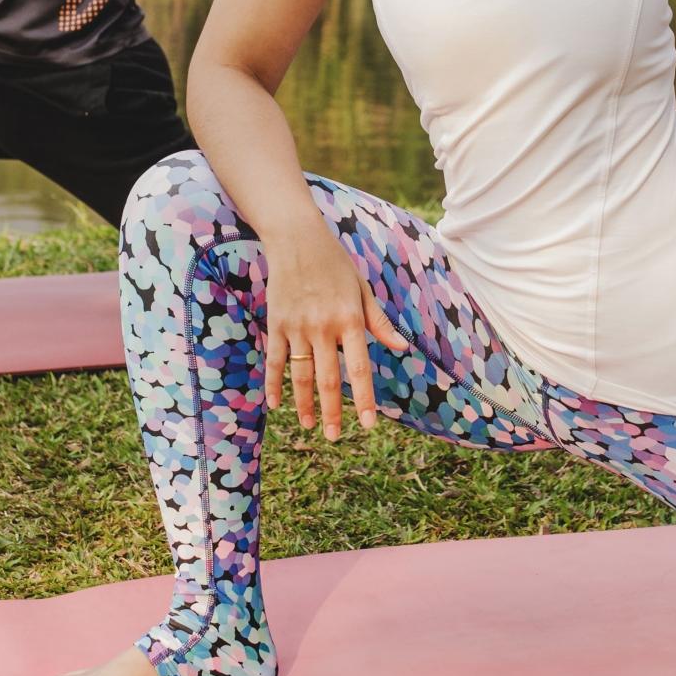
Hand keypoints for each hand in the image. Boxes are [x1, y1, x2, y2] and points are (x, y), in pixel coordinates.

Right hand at [262, 229, 407, 440]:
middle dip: (332, 412)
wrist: (297, 239)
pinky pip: (274, 360)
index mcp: (349, 319)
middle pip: (329, 379)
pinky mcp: (276, 324)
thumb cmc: (335, 264)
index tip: (368, 424)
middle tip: (335, 437)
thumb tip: (402, 349)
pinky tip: (275, 405)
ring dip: (304, 404)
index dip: (363, 398)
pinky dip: (273, 384)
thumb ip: (379, 322)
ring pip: (301, 374)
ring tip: (309, 426)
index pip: (359, 367)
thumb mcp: (362, 290)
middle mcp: (323, 327)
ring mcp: (297, 327)